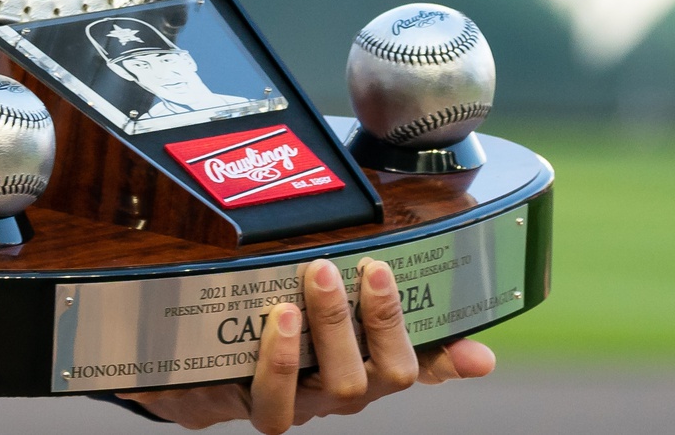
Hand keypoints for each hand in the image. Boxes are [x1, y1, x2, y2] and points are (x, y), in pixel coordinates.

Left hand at [118, 256, 495, 431]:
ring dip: (329, 331)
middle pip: (379, 372)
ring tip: (315, 281)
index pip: (417, 362)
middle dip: (378, 320)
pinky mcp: (257, 408)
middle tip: (365, 266)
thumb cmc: (268, 335)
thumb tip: (470, 347)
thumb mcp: (319, 313)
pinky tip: (275, 321)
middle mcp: (342, 392)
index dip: (448, 358)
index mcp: (365, 366)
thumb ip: (372, 307)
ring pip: (335, 384)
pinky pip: (273, 402)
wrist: (197, 375)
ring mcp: (303, 404)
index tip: (477, 351)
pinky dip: (275, 363)